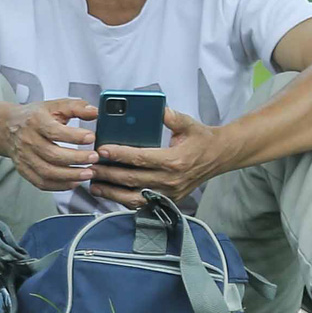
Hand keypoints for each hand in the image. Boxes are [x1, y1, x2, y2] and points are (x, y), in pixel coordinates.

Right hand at [4, 98, 97, 193]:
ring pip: (48, 172)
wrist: (8, 128)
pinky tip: (74, 182)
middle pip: (52, 155)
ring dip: (70, 175)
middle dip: (77, 158)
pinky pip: (42, 183)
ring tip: (88, 173)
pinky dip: (59, 186)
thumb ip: (77, 107)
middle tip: (94, 158)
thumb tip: (95, 112)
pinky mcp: (24, 170)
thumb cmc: (35, 117)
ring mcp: (25, 158)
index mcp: (36, 121)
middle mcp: (28, 140)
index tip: (92, 138)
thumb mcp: (55, 106)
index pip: (55, 131)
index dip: (74, 136)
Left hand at [92, 107, 222, 207]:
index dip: (120, 154)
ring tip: (95, 184)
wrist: (220, 157)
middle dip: (109, 174)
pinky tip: (111, 194)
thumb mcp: (189, 124)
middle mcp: (170, 180)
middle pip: (133, 179)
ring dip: (113, 192)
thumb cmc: (202, 139)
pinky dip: (125, 200)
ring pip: (135, 196)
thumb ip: (172, 117)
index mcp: (174, 160)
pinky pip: (143, 203)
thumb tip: (158, 109)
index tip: (102, 150)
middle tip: (90, 167)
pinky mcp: (169, 200)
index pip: (141, 158)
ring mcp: (169, 193)